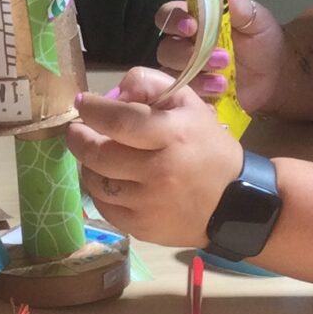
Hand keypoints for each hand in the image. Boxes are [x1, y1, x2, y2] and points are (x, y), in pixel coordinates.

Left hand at [65, 64, 244, 247]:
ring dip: (88, 165)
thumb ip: (150, 85)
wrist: (235, 204)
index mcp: (172, 135)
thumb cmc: (208, 148)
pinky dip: (100, 191)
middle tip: (77, 131)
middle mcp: (158, 171)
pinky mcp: (142, 228)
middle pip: (98, 153)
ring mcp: (148, 204)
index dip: (92, 109)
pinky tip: (109, 180)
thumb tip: (111, 95)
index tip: (82, 102)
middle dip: (78, 138)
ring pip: (96, 181)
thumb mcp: (189, 104)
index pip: (118, 120)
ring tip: (96, 155)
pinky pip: (104, 207)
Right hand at [155, 0, 284, 115]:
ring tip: (223, 82)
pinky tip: (217, 96)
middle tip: (222, 58)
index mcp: (194, 22)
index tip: (192, 27)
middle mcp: (184, 47)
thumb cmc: (263, 40)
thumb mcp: (254, 18)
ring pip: (172, 76)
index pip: (167, 15)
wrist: (279, 74)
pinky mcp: (195, 96)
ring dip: (196, 78)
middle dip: (190, 55)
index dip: (173, 20)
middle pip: (166, 49)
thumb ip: (233, 4)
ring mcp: (187, 74)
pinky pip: (184, 99)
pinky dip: (199, 98)